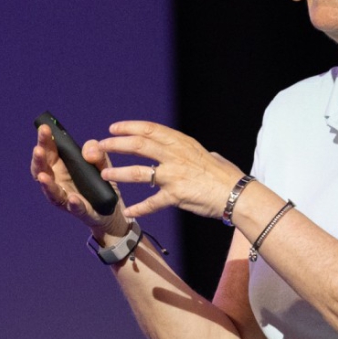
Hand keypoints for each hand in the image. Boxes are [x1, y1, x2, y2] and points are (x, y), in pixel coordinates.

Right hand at [31, 123, 128, 240]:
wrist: (111, 209)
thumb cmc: (98, 182)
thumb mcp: (101, 163)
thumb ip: (97, 152)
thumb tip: (89, 151)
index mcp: (60, 167)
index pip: (48, 152)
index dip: (44, 141)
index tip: (44, 128)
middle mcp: (58, 182)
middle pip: (43, 171)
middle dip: (39, 160)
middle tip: (38, 149)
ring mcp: (67, 198)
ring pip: (52, 193)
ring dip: (47, 185)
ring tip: (43, 176)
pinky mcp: (81, 211)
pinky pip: (76, 208)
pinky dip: (73, 204)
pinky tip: (73, 198)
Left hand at [97, 121, 244, 220]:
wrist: (237, 194)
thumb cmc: (227, 176)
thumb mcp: (210, 156)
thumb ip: (195, 154)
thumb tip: (196, 153)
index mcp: (182, 143)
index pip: (150, 129)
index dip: (129, 127)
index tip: (114, 128)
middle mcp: (175, 156)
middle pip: (138, 145)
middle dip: (116, 145)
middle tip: (100, 146)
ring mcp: (174, 176)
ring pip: (138, 172)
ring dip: (119, 173)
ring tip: (105, 175)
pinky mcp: (176, 196)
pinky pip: (152, 203)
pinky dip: (139, 208)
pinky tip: (129, 212)